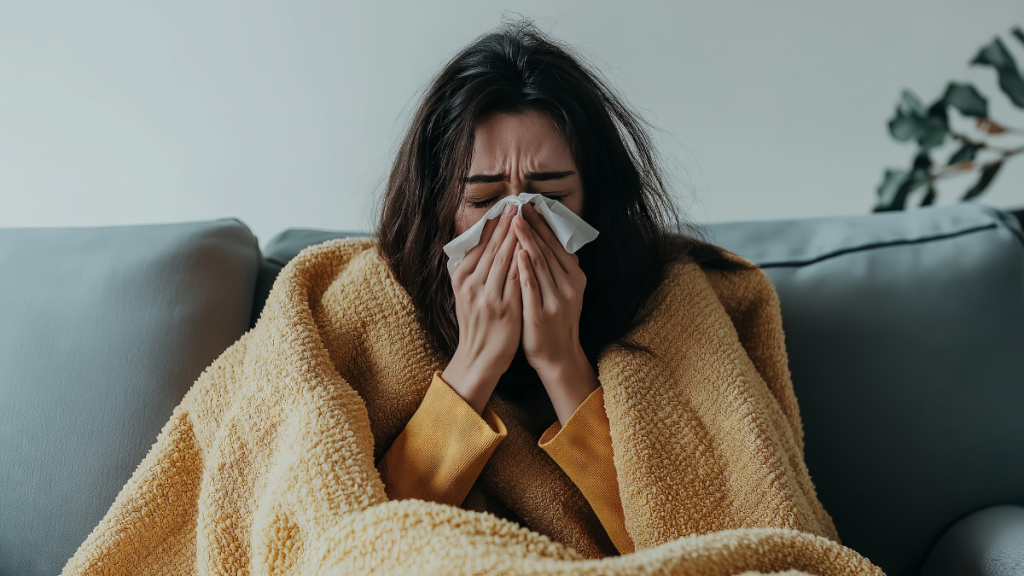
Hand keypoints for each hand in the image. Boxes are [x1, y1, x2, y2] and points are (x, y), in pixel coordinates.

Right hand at [442, 204, 522, 413]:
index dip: (493, 225)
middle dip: (507, 224)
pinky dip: (524, 261)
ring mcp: (488, 296)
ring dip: (517, 236)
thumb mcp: (466, 293)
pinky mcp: (504, 308)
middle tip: (518, 204)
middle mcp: (471, 285)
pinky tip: (532, 247)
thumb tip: (484, 242)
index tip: (505, 207)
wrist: (479, 357)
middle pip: (493, 248)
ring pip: (506, 259)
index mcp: (461, 278)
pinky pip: (517, 279)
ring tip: (526, 218)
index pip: (479, 244)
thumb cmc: (477, 323)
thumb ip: (474, 270)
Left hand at [513, 203, 598, 424]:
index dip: (542, 224)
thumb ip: (555, 268)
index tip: (529, 205)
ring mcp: (556, 299)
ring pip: (540, 264)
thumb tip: (544, 239)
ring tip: (514, 221)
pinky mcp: (541, 313)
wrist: (557, 356)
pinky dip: (525, 268)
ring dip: (527, 240)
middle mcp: (569, 285)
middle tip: (518, 205)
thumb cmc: (554, 320)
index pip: (557, 244)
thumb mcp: (562, 291)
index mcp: (574, 277)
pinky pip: (532, 286)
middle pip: (548, 249)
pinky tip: (517, 253)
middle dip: (532, 226)